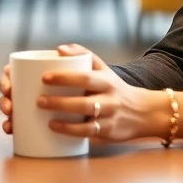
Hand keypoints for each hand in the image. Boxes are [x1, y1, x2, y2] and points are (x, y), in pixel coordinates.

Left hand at [1, 43, 171, 142]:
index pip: (85, 77)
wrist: (144, 111)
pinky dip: (71, 131)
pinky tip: (54, 127)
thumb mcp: (103, 69)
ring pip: (86, 120)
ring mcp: (110, 117)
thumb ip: (82, 55)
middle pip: (84, 101)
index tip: (44, 77)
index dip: (64, 77)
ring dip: (63, 119)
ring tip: (44, 116)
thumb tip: (58, 49)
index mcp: (106, 80)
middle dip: (59, 102)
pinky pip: (88, 133)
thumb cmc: (115, 88)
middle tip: (38, 100)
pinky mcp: (109, 132)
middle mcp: (110, 99)